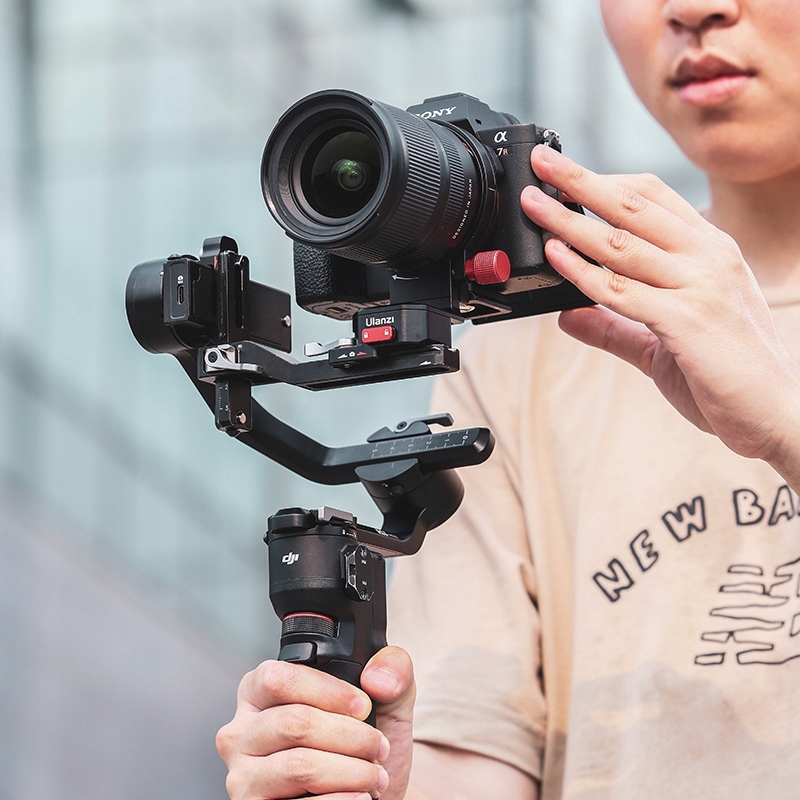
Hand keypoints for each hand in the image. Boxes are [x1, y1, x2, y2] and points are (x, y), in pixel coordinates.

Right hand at [216, 646, 414, 799]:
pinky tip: (360, 796)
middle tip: (377, 747)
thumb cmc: (361, 745)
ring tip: (373, 775)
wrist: (365, 795)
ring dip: (350, 771)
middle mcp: (241, 733)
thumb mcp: (384, 699)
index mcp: (258, 692)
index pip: (279, 678)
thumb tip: (377, 678)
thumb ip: (392, 667)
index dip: (328, 691)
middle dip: (350, 736)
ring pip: (300, 766)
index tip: (363, 707)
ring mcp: (242, 777)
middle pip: (295, 723)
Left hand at [520, 144, 799, 483]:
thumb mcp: (666, 337)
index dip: (608, 180)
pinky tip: (555, 255)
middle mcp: (708, 258)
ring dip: (569, 221)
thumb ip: (616, 324)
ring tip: (533, 204)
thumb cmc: (728, 373)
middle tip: (542, 162)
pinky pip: (620, 290)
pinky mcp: (686, 320)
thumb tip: (567, 313)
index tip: (568, 173)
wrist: (776, 414)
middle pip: (633, 205)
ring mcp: (699, 286)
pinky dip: (582, 272)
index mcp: (711, 251)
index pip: (655, 197)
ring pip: (621, 243)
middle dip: (581, 181)